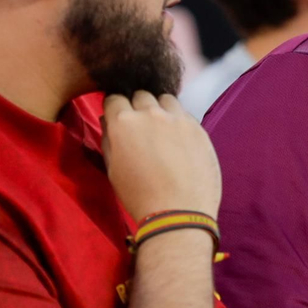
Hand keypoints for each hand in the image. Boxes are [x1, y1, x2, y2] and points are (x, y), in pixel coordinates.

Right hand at [101, 91, 221, 220]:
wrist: (178, 213)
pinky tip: (179, 140)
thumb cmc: (139, 196)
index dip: (115, 108)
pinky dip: (179, 121)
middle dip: (138, 107)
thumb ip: (108, 139)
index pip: (114, 98)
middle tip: (141, 127)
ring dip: (161, 109)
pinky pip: (185, 114)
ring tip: (162, 130)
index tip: (119, 118)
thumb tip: (108, 121)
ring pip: (165, 99)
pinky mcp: (198, 127)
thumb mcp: (113, 169)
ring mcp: (177, 118)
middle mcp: (151, 113)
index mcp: (124, 122)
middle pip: (141, 95)